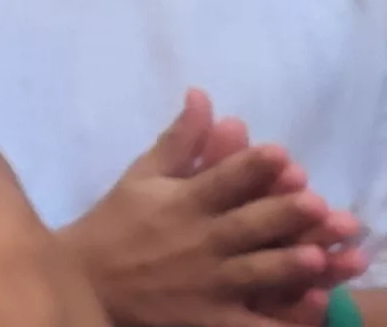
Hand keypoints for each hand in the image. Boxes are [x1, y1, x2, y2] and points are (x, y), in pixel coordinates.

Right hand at [63, 92, 368, 326]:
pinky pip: (246, 323)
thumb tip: (203, 95)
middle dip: (278, 214)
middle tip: (315, 203)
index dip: (249, 166)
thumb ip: (179, 140)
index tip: (279, 152)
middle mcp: (198, 240)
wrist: (85, 281)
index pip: (220, 180)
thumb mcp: (142, 175)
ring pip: (252, 273)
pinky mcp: (208, 317)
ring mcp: (205, 282)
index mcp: (182, 202)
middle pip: (245, 225)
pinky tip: (302, 312)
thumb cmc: (118, 221)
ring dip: (281, 265)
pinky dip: (271, 323)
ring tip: (313, 257)